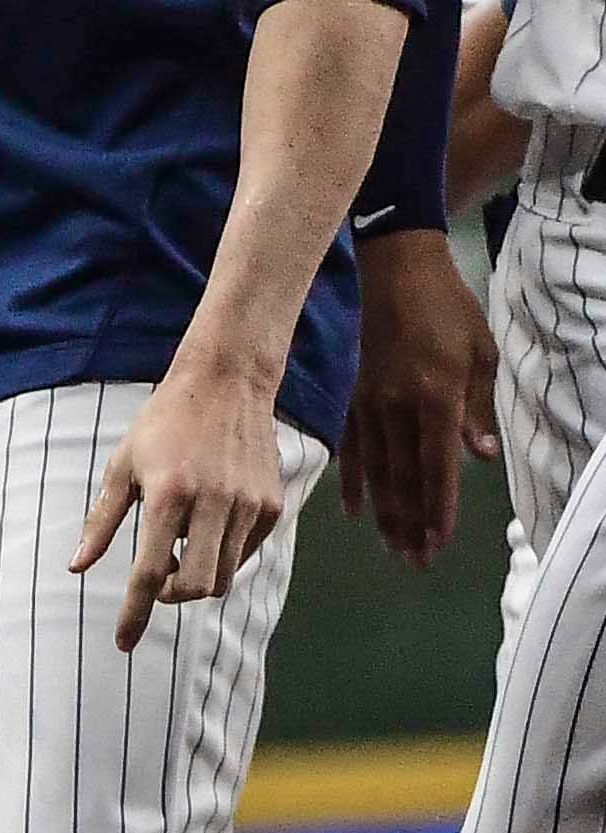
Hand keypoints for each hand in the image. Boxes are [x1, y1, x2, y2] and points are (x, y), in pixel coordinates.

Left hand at [76, 366, 301, 651]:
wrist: (225, 384)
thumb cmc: (162, 425)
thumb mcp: (121, 467)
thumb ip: (101, 522)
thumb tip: (76, 568)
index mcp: (168, 495)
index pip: (148, 572)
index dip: (134, 613)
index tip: (122, 642)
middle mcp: (214, 504)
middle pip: (195, 587)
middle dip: (170, 596)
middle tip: (154, 580)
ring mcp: (249, 506)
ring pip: (223, 576)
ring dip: (195, 574)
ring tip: (179, 539)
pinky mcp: (273, 505)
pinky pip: (245, 554)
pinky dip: (221, 554)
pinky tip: (208, 523)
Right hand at [339, 228, 488, 571]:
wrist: (395, 271)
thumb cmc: (448, 309)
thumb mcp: (480, 355)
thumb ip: (477, 408)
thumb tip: (477, 456)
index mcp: (434, 399)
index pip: (437, 468)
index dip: (439, 509)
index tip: (439, 543)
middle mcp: (397, 408)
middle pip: (404, 478)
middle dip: (411, 523)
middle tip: (416, 561)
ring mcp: (369, 404)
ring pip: (376, 470)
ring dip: (385, 512)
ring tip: (392, 546)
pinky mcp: (353, 396)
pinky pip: (351, 447)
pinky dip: (353, 481)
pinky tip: (355, 510)